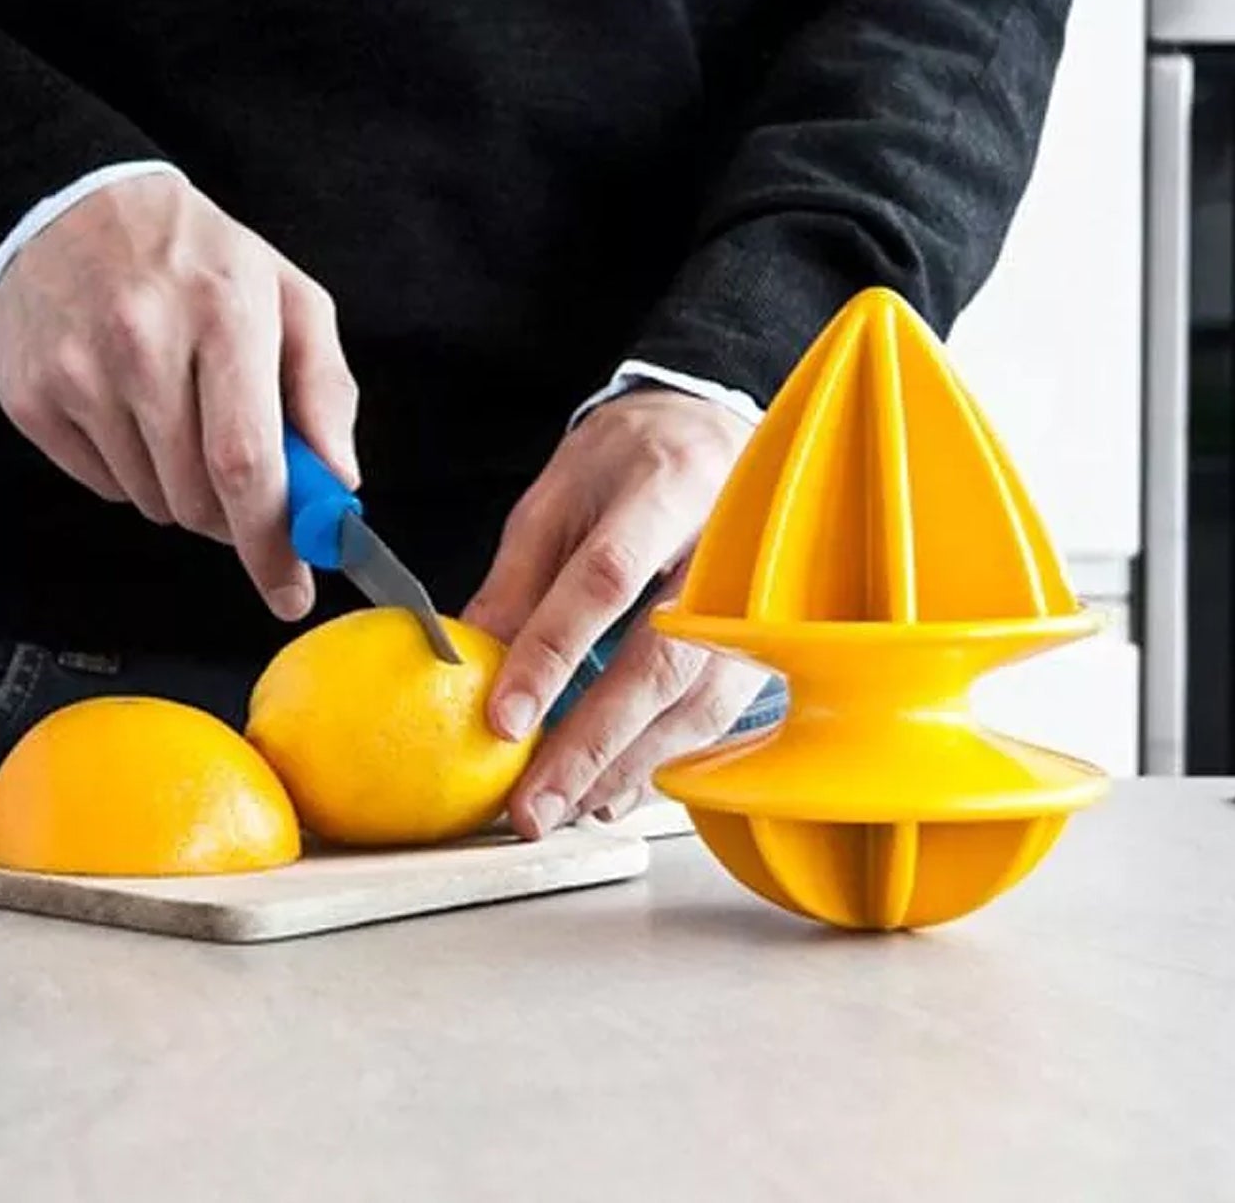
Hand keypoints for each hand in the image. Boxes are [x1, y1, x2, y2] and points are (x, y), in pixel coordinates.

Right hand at [0, 171, 357, 619]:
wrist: (69, 207)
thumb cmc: (200, 260)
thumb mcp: (289, 298)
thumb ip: (326, 390)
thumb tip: (336, 484)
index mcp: (224, 315)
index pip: (246, 462)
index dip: (271, 541)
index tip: (291, 592)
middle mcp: (142, 344)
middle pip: (198, 496)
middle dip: (235, 516)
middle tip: (246, 483)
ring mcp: (76, 374)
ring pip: (151, 500)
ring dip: (183, 491)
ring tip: (182, 417)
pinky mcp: (29, 398)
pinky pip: (101, 485)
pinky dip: (131, 472)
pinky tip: (131, 411)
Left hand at [463, 390, 768, 836]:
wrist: (713, 431)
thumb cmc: (631, 459)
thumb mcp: (560, 492)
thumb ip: (520, 575)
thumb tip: (468, 662)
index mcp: (666, 486)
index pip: (607, 579)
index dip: (555, 653)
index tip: (504, 720)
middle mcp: (729, 544)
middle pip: (663, 659)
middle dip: (593, 742)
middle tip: (533, 804)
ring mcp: (761, 596)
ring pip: (698, 702)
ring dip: (626, 768)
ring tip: (562, 809)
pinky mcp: (770, 638)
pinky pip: (716, 715)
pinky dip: (662, 762)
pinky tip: (612, 791)